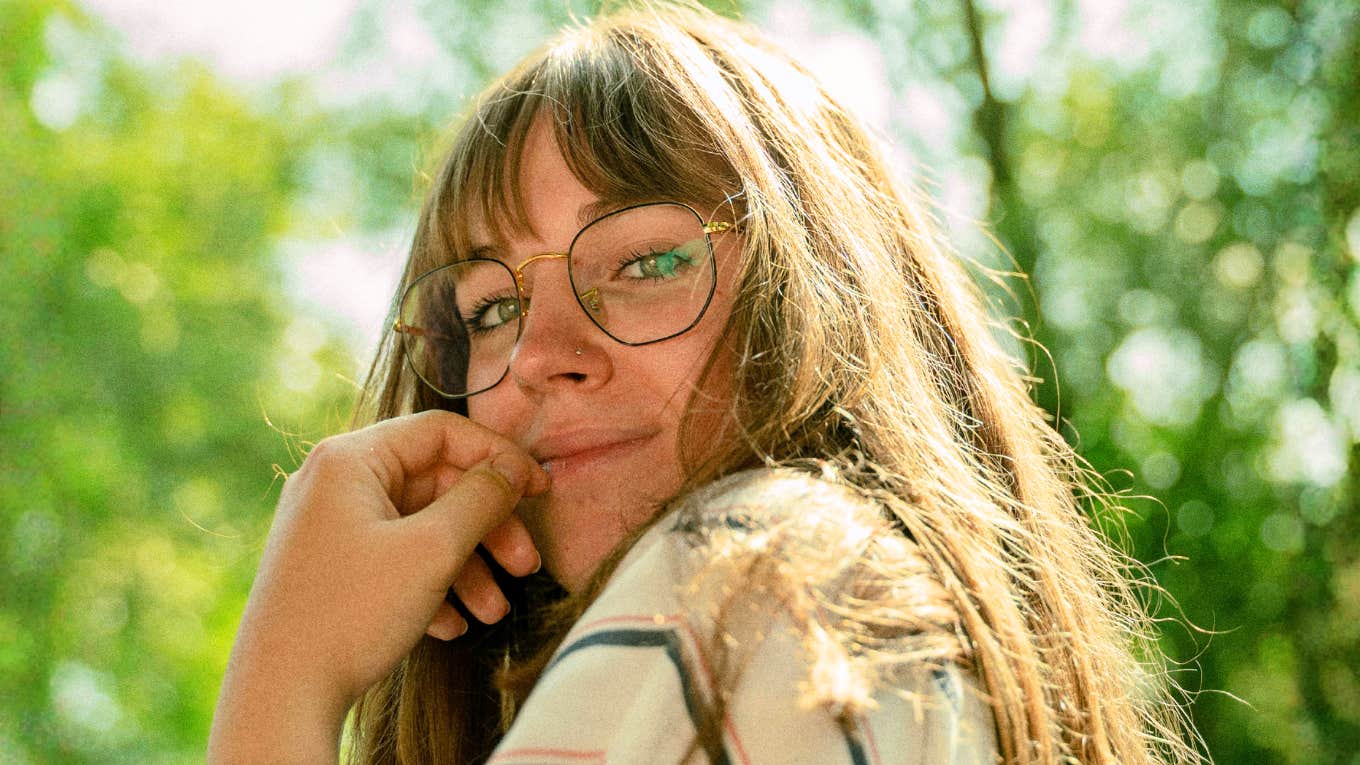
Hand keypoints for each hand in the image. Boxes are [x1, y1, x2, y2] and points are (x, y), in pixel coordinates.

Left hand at [208, 410, 548, 761]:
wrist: (279, 697)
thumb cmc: (351, 614)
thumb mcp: (433, 549)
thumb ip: (483, 498)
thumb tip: (514, 468)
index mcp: (351, 461)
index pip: (442, 433)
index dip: (499, 457)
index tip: (540, 490)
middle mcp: (335, 484)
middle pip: (435, 485)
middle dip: (487, 528)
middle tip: (525, 564)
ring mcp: (329, 527)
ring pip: (419, 528)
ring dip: (467, 566)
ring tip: (494, 611)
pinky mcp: (330, 568)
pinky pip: (394, 559)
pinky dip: (430, 585)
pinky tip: (452, 625)